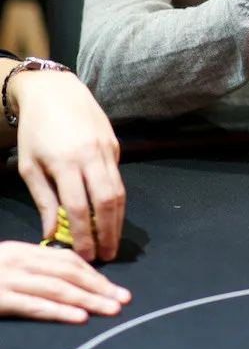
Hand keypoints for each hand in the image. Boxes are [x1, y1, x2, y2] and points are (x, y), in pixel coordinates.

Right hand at [0, 241, 129, 322]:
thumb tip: (64, 275)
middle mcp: (21, 262)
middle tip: (123, 298)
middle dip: (99, 286)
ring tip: (110, 309)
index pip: (68, 260)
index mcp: (25, 251)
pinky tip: (80, 317)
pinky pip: (36, 306)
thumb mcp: (7, 261)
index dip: (93, 273)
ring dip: (89, 300)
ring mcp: (12, 280)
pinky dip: (61, 312)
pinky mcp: (2, 299)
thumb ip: (34, 265)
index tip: (112, 286)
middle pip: (69, 273)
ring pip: (59, 289)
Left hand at [12, 70, 125, 261]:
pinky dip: (117, 198)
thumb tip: (52, 234)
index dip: (84, 236)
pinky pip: (117, 176)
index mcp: (65, 162)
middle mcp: (90, 155)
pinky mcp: (115, 144)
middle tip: (107, 255)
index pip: (78, 208)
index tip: (86, 257)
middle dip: (108, 233)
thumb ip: (43, 200)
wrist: (55, 91)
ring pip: (119, 191)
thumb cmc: (35, 130)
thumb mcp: (29, 166)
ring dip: (118, 220)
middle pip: (106, 202)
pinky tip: (111, 214)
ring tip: (113, 240)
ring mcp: (106, 148)